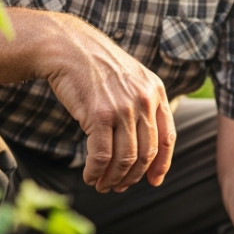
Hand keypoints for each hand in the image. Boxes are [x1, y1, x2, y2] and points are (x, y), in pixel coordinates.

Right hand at [41, 14, 175, 192]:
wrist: (66, 46)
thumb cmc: (94, 66)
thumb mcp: (130, 78)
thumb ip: (143, 104)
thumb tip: (145, 144)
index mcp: (156, 92)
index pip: (167, 139)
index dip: (161, 165)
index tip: (153, 181)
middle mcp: (144, 101)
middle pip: (146, 154)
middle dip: (133, 177)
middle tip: (119, 187)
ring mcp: (123, 108)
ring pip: (125, 159)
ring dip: (114, 179)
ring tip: (103, 185)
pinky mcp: (99, 116)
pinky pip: (102, 156)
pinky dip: (96, 172)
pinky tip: (90, 177)